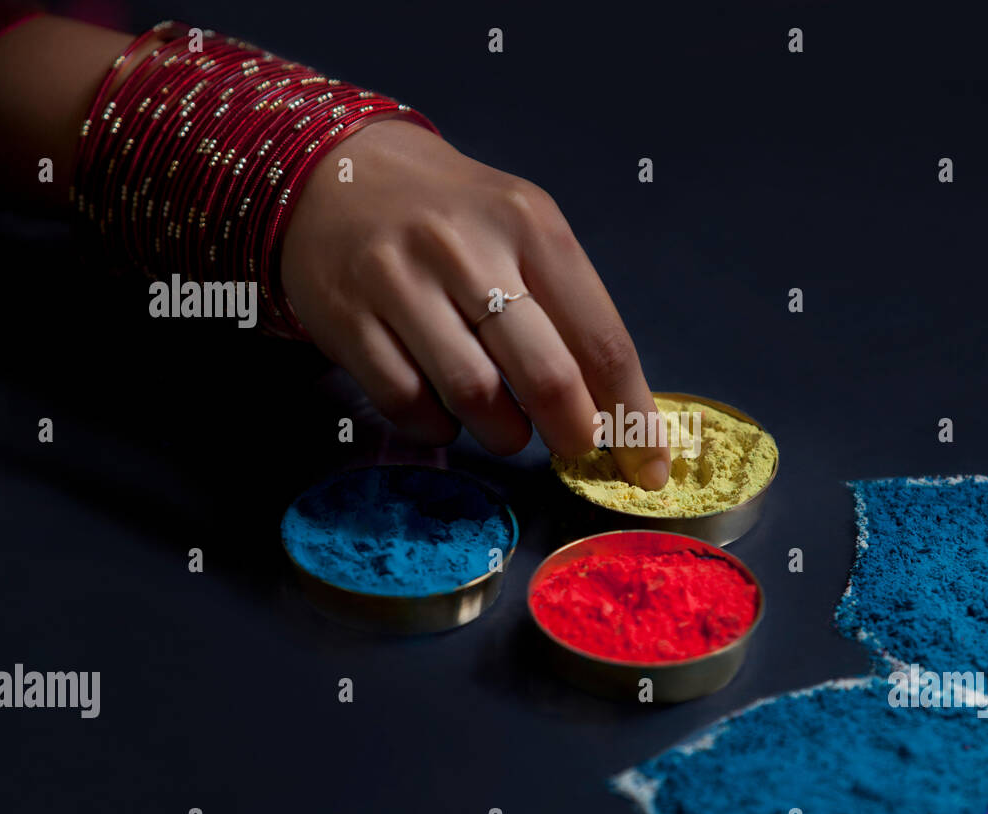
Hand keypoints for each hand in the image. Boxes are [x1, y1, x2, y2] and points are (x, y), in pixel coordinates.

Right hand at [280, 119, 670, 489]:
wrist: (338, 173)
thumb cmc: (456, 217)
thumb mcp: (526, 233)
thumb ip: (571, 312)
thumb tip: (619, 413)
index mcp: (530, 225)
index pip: (602, 340)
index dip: (633, 416)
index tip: (649, 467)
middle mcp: (466, 249)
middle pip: (546, 377)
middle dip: (574, 434)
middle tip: (576, 447)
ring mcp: (399, 283)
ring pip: (475, 397)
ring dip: (506, 434)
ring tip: (510, 428)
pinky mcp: (348, 319)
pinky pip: (408, 403)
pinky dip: (439, 427)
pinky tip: (448, 413)